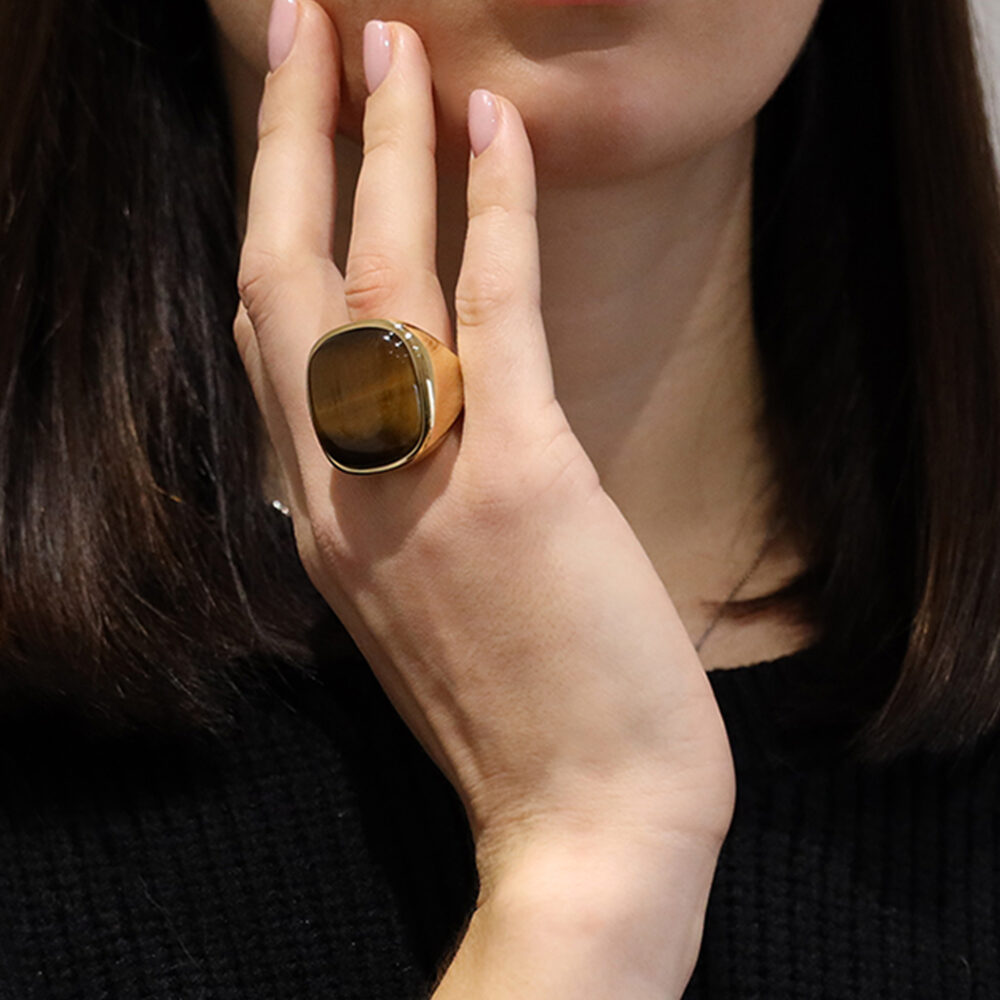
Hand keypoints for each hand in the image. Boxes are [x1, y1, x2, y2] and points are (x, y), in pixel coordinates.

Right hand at [234, 3, 734, 989]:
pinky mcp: (521, 478)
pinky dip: (494, 209)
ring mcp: (423, 479)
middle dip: (293, 141)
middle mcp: (343, 487)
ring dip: (381, 141)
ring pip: (376, 274)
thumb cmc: (514, 718)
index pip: (268, 343)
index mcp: (320, 520)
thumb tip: (401, 426)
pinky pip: (494, 312)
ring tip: (388, 40)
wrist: (579, 820)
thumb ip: (390, 510)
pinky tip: (494, 125)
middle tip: (306, 27)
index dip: (271, 225)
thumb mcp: (420, 610)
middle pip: (291, 275)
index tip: (286, 143)